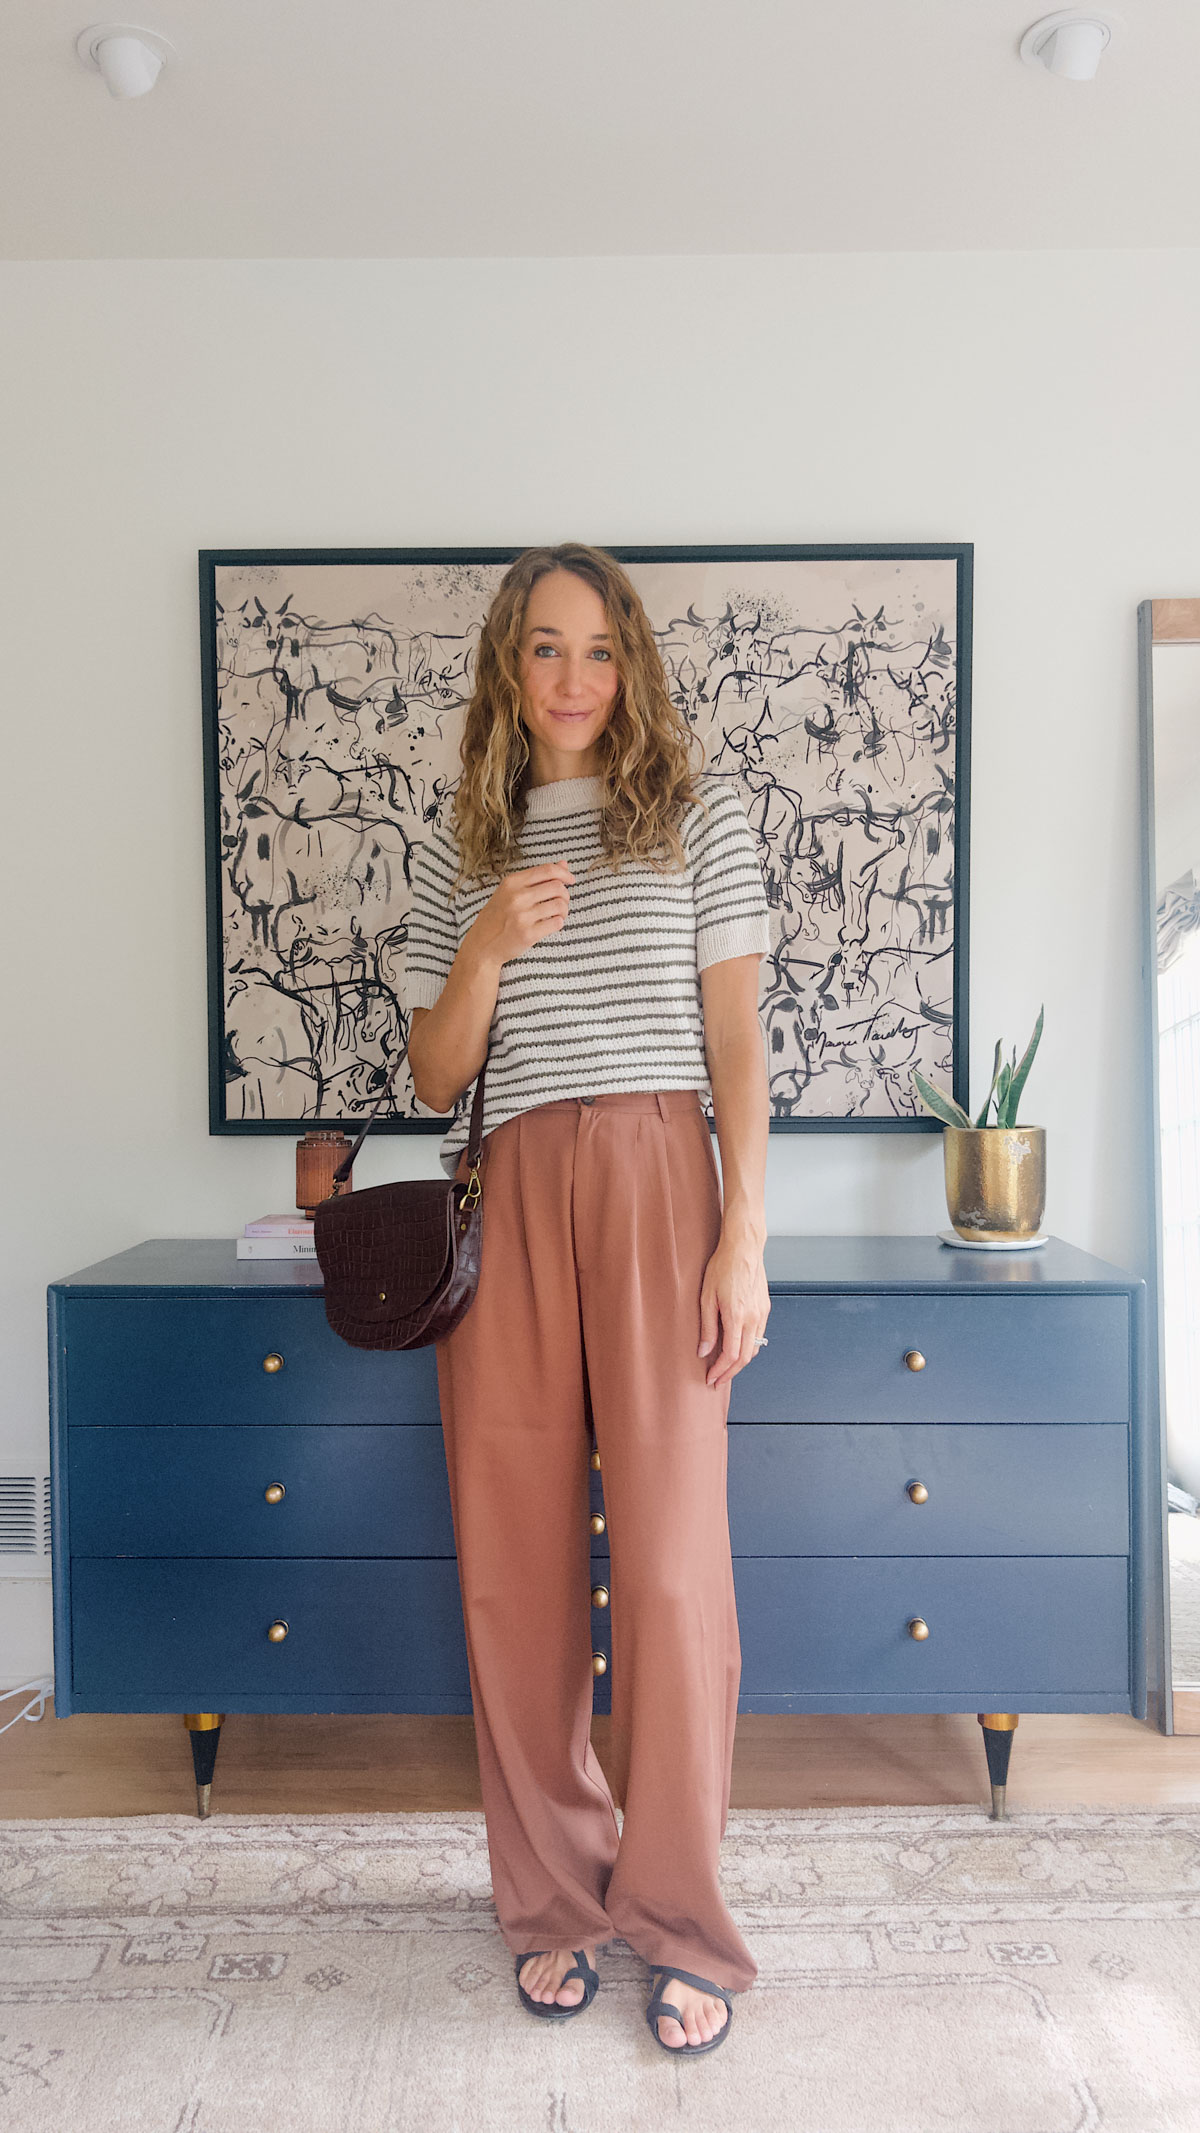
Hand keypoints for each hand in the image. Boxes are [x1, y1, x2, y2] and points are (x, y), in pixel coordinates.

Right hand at [467, 860, 574, 969]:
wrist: (481, 946)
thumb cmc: (497, 917)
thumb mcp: (510, 892)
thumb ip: (536, 878)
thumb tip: (564, 863)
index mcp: (512, 883)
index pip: (547, 870)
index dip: (564, 873)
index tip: (570, 880)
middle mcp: (516, 897)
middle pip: (557, 886)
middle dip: (565, 894)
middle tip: (560, 903)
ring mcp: (522, 916)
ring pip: (559, 905)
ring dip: (564, 910)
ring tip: (558, 915)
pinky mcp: (528, 934)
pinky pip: (556, 923)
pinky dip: (559, 923)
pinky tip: (552, 924)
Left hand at [698, 1228, 769, 1387]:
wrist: (744, 1249)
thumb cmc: (722, 1268)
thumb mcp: (706, 1298)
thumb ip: (707, 1327)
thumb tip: (704, 1351)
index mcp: (736, 1316)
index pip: (730, 1355)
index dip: (720, 1371)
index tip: (710, 1379)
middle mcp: (752, 1318)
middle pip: (744, 1358)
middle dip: (730, 1373)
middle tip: (717, 1381)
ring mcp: (761, 1314)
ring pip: (754, 1349)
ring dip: (740, 1363)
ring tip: (726, 1369)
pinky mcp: (765, 1309)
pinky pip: (759, 1336)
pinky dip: (748, 1348)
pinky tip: (737, 1349)